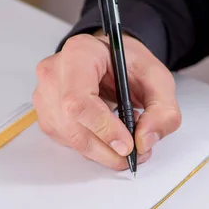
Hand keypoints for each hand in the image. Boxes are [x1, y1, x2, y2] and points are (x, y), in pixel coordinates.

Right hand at [32, 32, 180, 169]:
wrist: (109, 60)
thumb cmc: (128, 64)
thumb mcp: (158, 79)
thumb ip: (162, 110)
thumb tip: (145, 141)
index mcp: (79, 54)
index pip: (78, 100)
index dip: (103, 128)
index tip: (127, 145)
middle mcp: (54, 74)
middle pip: (73, 126)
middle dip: (108, 149)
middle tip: (135, 154)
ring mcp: (46, 97)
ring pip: (72, 140)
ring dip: (103, 151)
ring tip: (127, 141)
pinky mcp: (47, 117)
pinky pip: (70, 143)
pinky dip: (94, 148)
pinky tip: (108, 135)